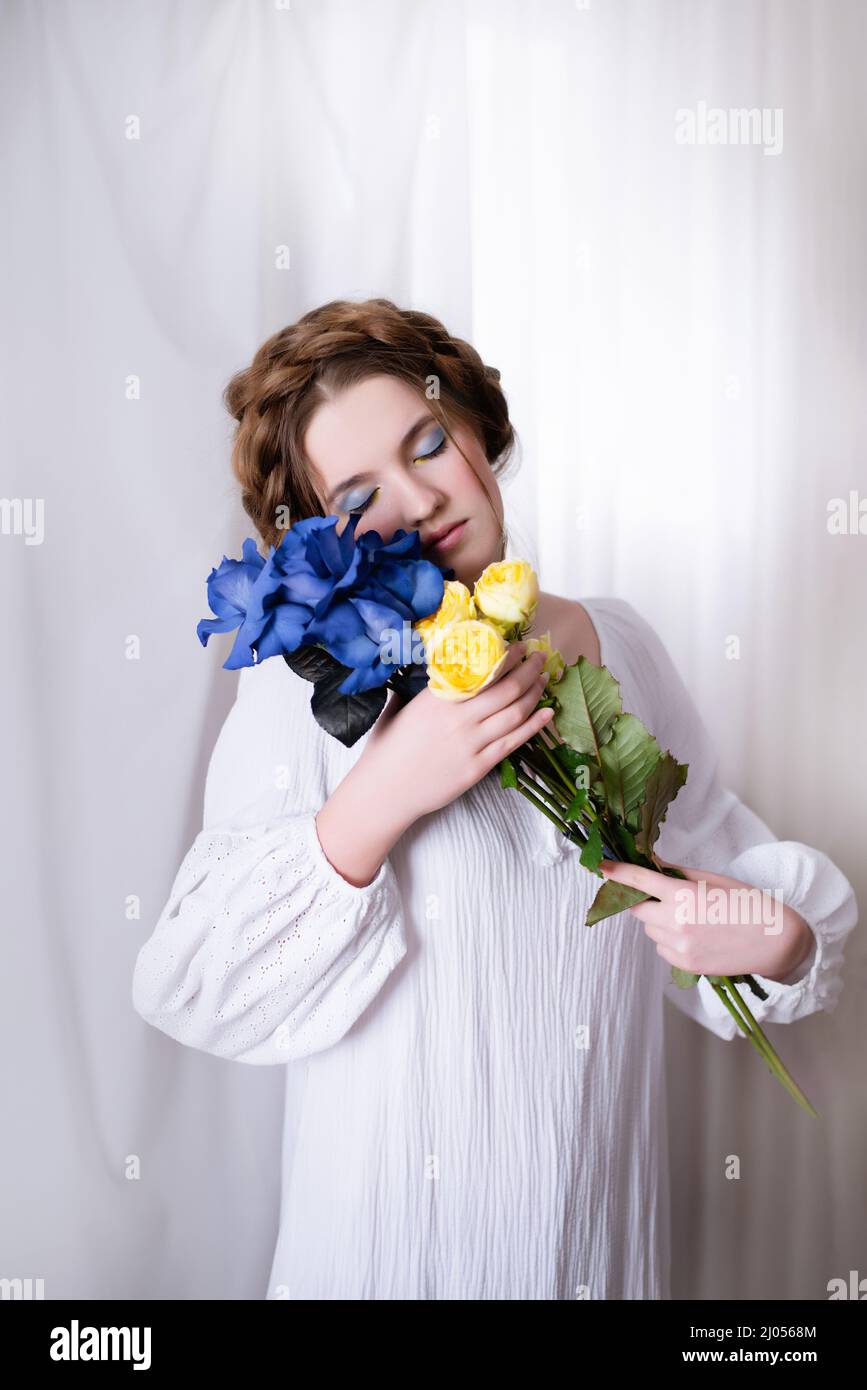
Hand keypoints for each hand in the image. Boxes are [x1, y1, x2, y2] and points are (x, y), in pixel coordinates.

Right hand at [356, 641, 554, 826]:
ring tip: (543, 680)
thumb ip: (424, 690)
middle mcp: (458, 717)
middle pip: (506, 688)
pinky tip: (547, 713)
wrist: (385, 790)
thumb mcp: (400, 707)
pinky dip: (534, 725)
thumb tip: (439, 671)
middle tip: (539, 658)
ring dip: (534, 693)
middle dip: (528, 670)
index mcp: (438, 698)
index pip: (482, 671)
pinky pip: (513, 742)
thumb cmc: (388, 748)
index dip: (507, 657)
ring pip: (515, 712)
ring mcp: (470, 743)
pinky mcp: (478, 767)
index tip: (520, 647)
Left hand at [598, 858, 813, 979]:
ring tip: (690, 917)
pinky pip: (662, 947)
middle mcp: (676, 921)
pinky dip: (668, 939)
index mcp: (683, 895)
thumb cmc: (747, 904)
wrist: (774, 942)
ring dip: (657, 921)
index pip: (639, 881)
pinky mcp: (684, 964)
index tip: (601, 866)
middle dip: (644, 901)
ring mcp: (679, 946)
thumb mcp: (713, 879)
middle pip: (638, 909)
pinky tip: (694, 935)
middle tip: (663, 897)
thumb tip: (653, 863)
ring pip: (649, 930)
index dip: (617, 872)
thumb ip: (678, 873)